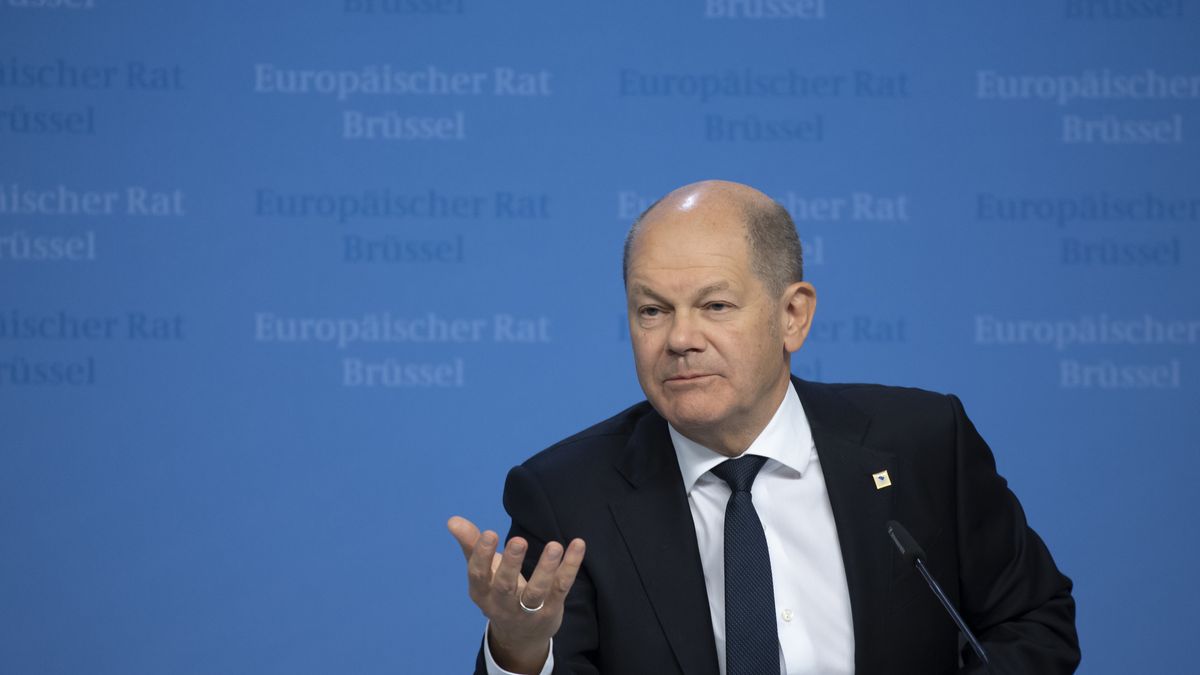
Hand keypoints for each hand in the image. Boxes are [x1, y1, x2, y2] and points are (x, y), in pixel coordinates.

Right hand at [447, 516, 585, 673]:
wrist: (520, 636)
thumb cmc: (498, 592)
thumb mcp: (483, 572)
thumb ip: (471, 545)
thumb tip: (453, 520)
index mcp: (482, 593)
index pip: (478, 576)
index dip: (482, 555)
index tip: (489, 533)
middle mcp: (502, 605)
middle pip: (505, 586)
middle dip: (511, 564)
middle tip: (519, 541)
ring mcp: (528, 610)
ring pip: (537, 591)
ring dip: (546, 569)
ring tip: (553, 546)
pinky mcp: (551, 610)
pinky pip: (561, 588)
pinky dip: (570, 567)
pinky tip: (577, 545)